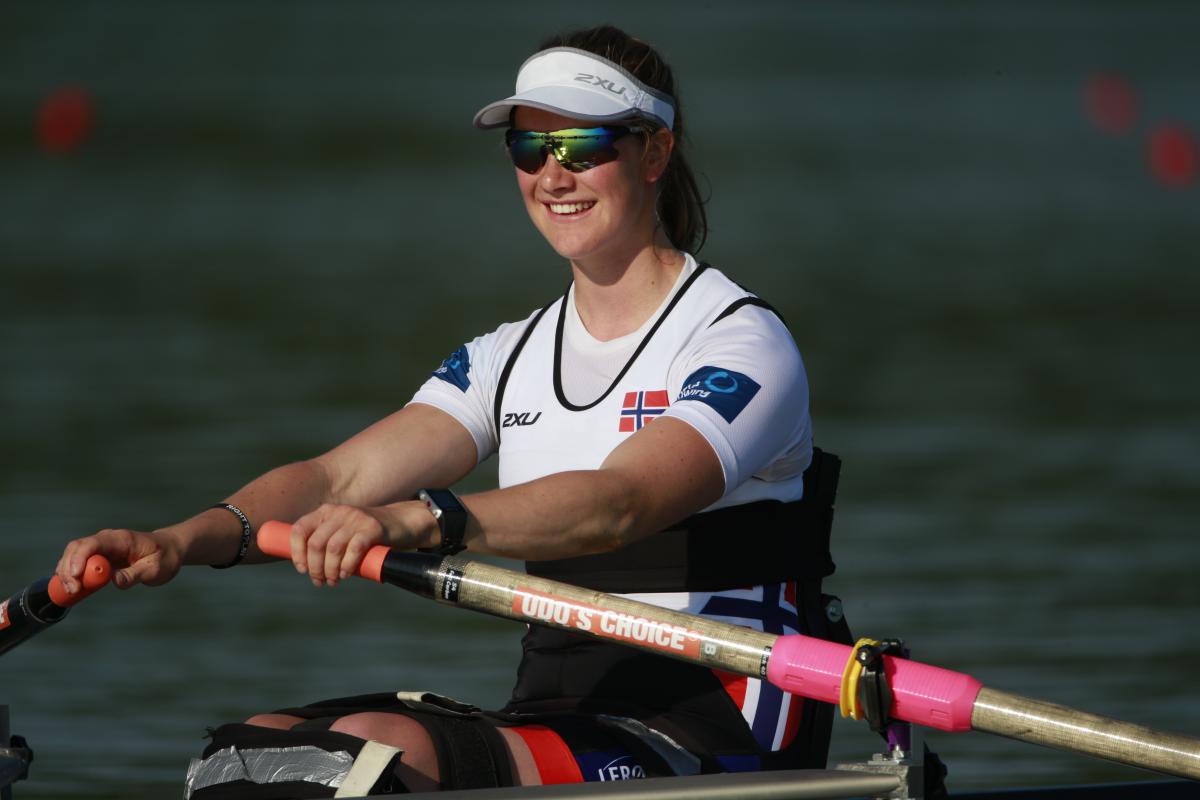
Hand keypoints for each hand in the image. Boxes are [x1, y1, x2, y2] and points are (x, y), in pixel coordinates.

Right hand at [56, 528, 183, 592]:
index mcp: (121, 539)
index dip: (79, 558)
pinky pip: (78, 562)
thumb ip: (135, 574)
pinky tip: (72, 587)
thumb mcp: (155, 569)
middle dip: (68, 568)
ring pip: (73, 554)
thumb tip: (115, 581)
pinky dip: (71, 574)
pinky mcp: (99, 556)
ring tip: (71, 592)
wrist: (169, 550)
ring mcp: (101, 547)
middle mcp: (107, 539)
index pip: (93, 543)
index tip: (76, 577)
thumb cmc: (164, 558)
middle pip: (76, 548)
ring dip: (66, 572)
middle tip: (72, 590)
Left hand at [289, 503, 430, 586]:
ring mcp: (356, 518)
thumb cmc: (368, 534)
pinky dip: (347, 565)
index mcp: (326, 512)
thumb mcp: (343, 532)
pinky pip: (354, 549)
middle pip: (316, 543)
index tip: (302, 569)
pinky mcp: (373, 528)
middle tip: (320, 581)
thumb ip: (327, 543)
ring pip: (332, 548)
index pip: (300, 529)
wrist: (402, 522)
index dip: (296, 552)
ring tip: (334, 581)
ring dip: (330, 570)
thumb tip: (307, 568)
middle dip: (314, 568)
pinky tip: (347, 573)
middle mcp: (339, 512)